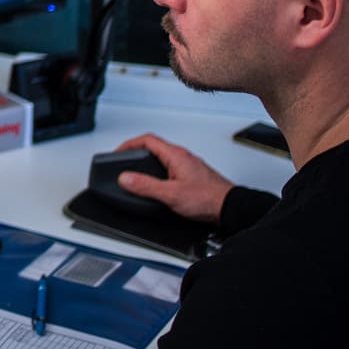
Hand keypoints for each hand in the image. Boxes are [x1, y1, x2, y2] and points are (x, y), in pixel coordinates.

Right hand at [117, 133, 233, 222]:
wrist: (230, 208)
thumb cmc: (208, 198)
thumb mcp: (171, 194)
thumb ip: (145, 186)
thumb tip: (125, 178)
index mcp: (176, 155)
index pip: (147, 140)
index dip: (129, 144)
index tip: (118, 152)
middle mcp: (183, 157)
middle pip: (154, 147)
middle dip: (136, 152)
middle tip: (124, 160)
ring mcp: (189, 166)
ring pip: (163, 158)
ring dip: (148, 163)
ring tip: (137, 173)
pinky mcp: (193, 176)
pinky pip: (170, 168)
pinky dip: (158, 173)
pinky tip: (158, 185)